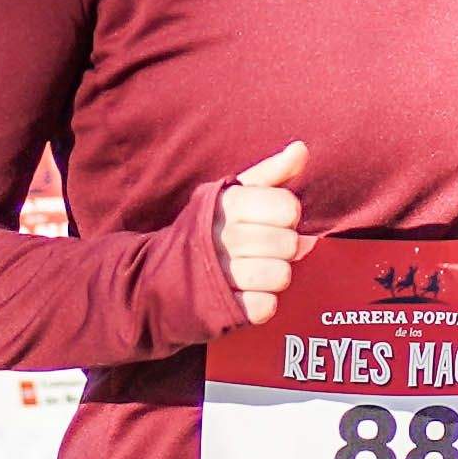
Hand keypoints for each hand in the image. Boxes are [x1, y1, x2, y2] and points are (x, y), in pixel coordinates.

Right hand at [214, 141, 309, 324]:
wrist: (156, 276)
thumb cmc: (206, 229)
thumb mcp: (231, 193)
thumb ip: (270, 173)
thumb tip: (301, 149)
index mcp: (226, 203)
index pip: (288, 206)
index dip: (288, 215)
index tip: (271, 219)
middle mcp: (221, 236)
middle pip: (289, 243)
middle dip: (283, 247)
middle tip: (262, 247)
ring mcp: (219, 274)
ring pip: (281, 275)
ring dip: (275, 275)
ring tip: (255, 270)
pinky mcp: (221, 309)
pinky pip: (266, 307)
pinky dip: (262, 303)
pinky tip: (246, 293)